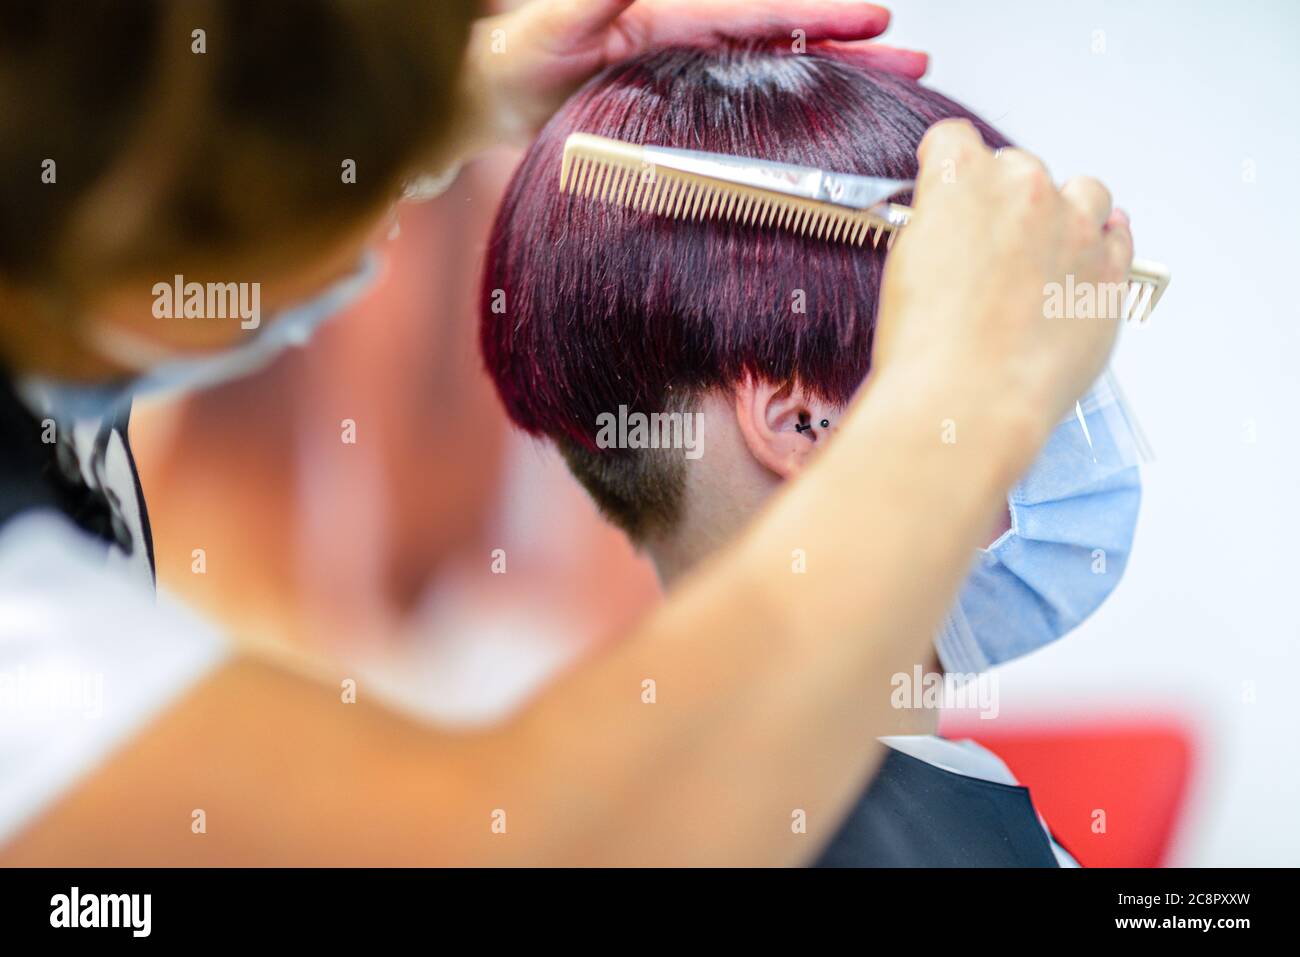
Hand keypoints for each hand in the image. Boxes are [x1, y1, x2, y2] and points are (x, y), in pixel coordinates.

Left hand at [455, 0, 927, 151]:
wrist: (486, 108)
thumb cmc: (509, 67)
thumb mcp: (550, 26)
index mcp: (667, 16)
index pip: (759, 14)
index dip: (818, 16)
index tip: (873, 19)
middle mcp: (684, 43)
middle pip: (784, 42)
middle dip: (848, 48)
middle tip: (909, 56)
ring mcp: (683, 78)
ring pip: (774, 76)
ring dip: (832, 80)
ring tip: (890, 85)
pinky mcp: (672, 112)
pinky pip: (743, 111)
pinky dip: (786, 112)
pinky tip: (817, 121)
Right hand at [871, 119, 1133, 463]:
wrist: (970, 401)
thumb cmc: (928, 348)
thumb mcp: (904, 268)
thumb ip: (935, 229)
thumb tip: (949, 230)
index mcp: (962, 180)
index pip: (954, 141)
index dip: (946, 166)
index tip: (947, 187)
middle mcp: (1025, 190)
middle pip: (1019, 168)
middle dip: (1004, 201)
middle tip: (988, 248)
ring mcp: (1076, 228)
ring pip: (1082, 193)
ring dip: (1063, 214)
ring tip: (1041, 257)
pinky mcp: (1110, 272)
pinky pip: (1119, 236)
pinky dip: (1101, 246)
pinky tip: (1076, 271)